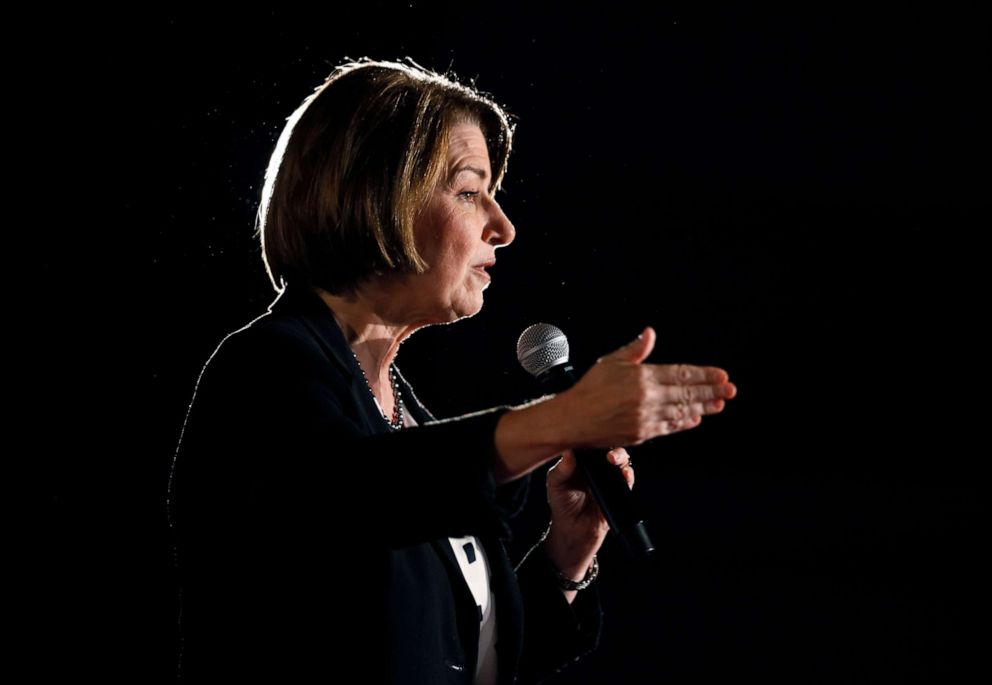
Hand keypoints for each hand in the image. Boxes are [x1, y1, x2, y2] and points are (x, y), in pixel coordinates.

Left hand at [542, 447, 633, 599]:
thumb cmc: (561, 505)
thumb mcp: (556, 485)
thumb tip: (568, 452)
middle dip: (610, 444)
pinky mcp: (618, 490)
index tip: (594, 433)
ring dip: (621, 457)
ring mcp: (608, 477)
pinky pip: (627, 479)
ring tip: (614, 460)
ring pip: (621, 460)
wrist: (573, 532)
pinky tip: (624, 474)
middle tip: (606, 450)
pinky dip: (627, 474)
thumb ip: (562, 469)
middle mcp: (596, 466)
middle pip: (608, 447)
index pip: (590, 442)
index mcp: (580, 460)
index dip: (594, 435)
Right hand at [555, 326, 736, 449]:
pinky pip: (669, 427)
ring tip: (719, 404)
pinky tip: (694, 418)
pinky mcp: (642, 434)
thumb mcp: (611, 362)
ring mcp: (646, 418)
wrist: (573, 419)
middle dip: (712, 391)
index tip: (721, 375)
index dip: (704, 375)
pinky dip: (684, 422)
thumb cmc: (589, 390)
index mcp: (642, 377)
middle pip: (687, 393)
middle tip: (730, 390)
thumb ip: (635, 349)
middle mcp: (647, 398)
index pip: (681, 374)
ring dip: (703, 407)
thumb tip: (650, 333)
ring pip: (682, 411)